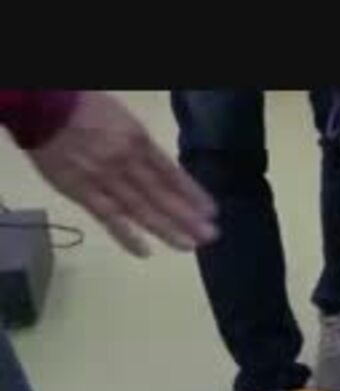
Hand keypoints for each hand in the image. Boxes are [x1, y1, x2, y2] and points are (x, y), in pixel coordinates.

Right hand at [26, 91, 217, 257]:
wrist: (45, 107)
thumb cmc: (86, 109)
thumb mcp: (126, 122)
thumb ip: (143, 148)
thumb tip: (162, 171)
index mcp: (140, 142)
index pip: (173, 174)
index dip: (193, 194)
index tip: (212, 212)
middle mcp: (128, 164)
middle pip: (163, 196)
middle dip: (188, 218)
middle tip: (210, 236)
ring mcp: (105, 180)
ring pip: (142, 210)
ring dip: (167, 230)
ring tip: (189, 246)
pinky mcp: (82, 192)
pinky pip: (108, 218)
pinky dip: (127, 236)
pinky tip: (145, 252)